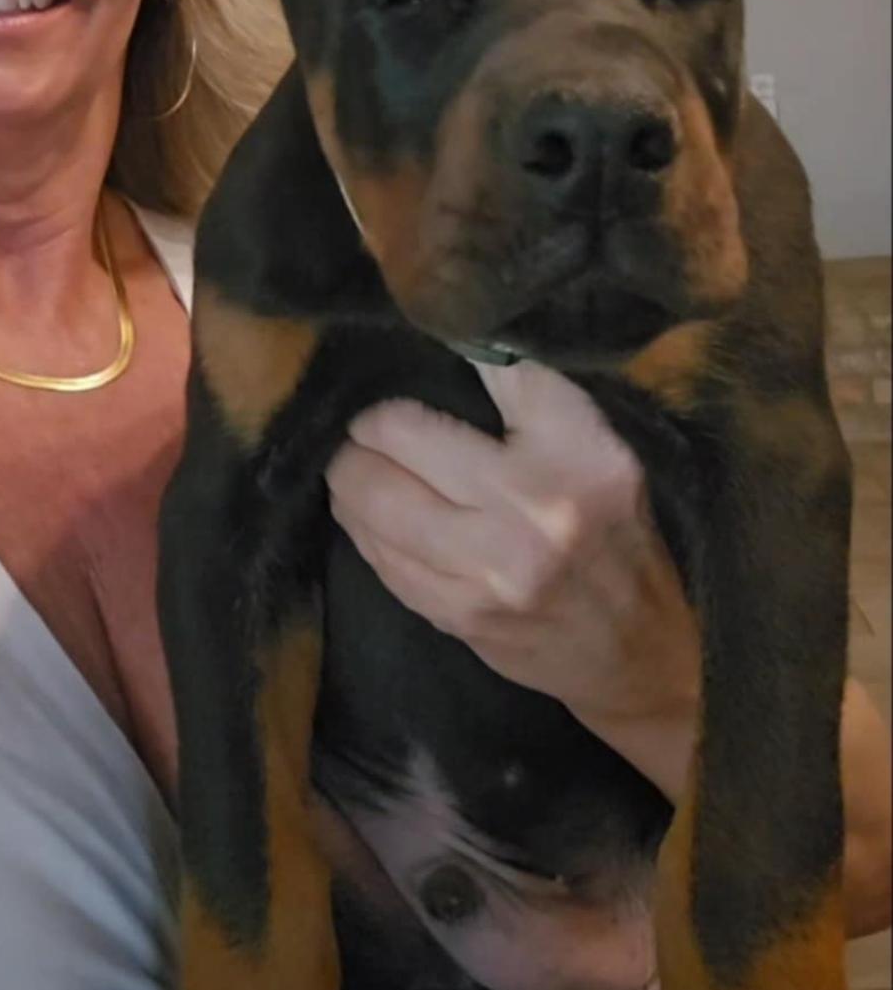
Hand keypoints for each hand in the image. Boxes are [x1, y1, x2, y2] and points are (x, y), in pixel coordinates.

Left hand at [326, 360, 699, 796]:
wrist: (638, 649)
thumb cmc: (613, 529)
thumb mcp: (599, 447)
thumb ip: (531, 394)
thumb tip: (453, 341)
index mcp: (577, 453)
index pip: (492, 372)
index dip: (446, 350)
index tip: (418, 359)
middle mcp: (532, 510)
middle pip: (400, 438)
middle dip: (368, 426)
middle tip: (365, 422)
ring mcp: (489, 571)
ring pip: (373, 502)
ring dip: (350, 475)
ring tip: (354, 462)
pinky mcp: (458, 614)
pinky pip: (380, 557)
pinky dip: (364, 526)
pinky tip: (367, 512)